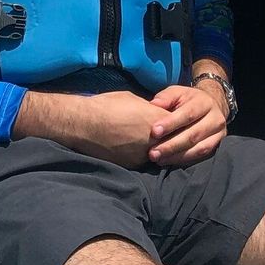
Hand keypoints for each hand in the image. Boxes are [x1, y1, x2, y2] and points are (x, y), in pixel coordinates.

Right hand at [14, 89, 164, 167]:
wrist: (85, 124)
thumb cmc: (108, 105)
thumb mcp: (134, 100)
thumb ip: (150, 110)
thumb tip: (155, 113)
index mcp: (156, 119)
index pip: (178, 124)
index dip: (176, 123)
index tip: (174, 122)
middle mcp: (154, 139)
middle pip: (171, 141)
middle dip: (169, 138)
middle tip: (162, 135)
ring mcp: (143, 154)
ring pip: (158, 153)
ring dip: (156, 149)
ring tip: (144, 141)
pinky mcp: (132, 164)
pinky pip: (142, 160)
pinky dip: (141, 155)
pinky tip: (131, 148)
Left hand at [146, 83, 226, 167]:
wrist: (212, 105)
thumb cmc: (189, 100)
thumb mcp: (178, 93)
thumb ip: (165, 98)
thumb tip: (153, 105)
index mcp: (204, 102)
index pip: (188, 114)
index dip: (171, 123)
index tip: (154, 132)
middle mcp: (215, 118)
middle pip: (193, 135)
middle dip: (171, 145)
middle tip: (153, 152)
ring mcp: (218, 134)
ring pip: (198, 148)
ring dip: (176, 156)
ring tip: (158, 159)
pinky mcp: (217, 145)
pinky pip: (200, 156)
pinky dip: (183, 160)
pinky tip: (169, 160)